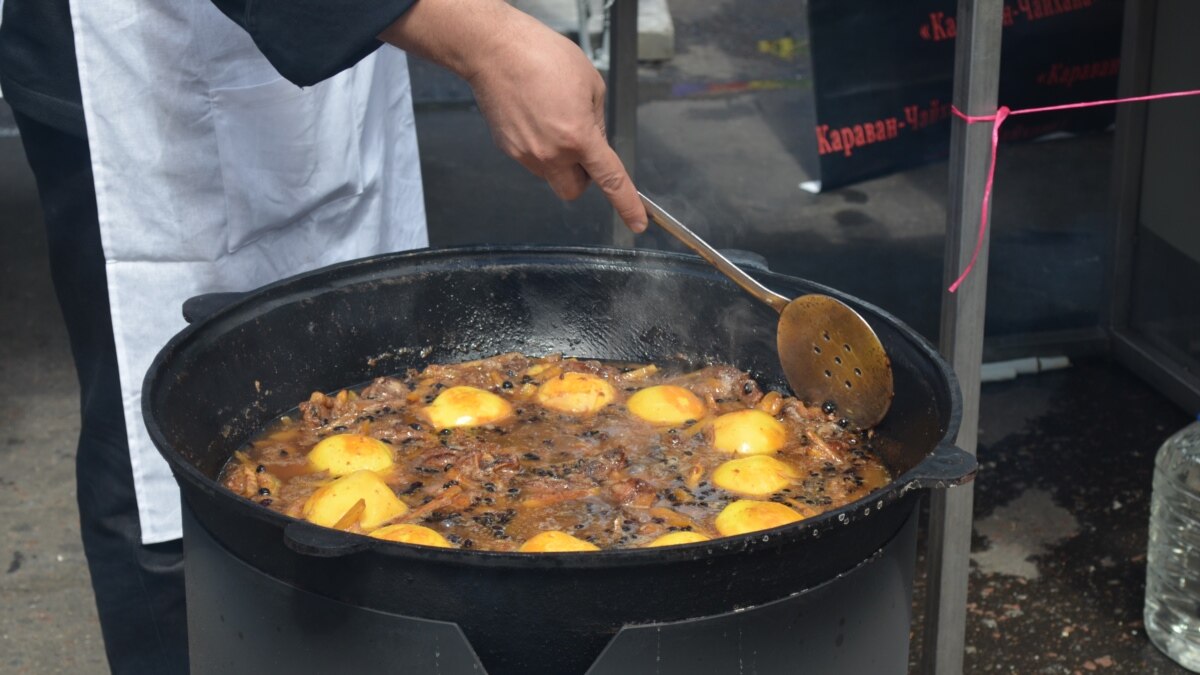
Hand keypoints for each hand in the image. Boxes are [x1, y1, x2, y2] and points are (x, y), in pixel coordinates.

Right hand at [379, 0, 646, 231]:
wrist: (495, 50)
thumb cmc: (544, 56)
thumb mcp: (591, 84)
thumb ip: (598, 121)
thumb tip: (595, 143)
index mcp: (579, 137)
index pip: (610, 180)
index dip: (627, 205)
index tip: (638, 223)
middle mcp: (551, 154)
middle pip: (574, 190)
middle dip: (583, 177)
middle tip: (582, 148)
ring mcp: (526, 154)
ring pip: (551, 174)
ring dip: (559, 159)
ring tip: (551, 117)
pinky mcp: (507, 149)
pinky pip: (531, 159)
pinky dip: (539, 145)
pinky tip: (534, 116)